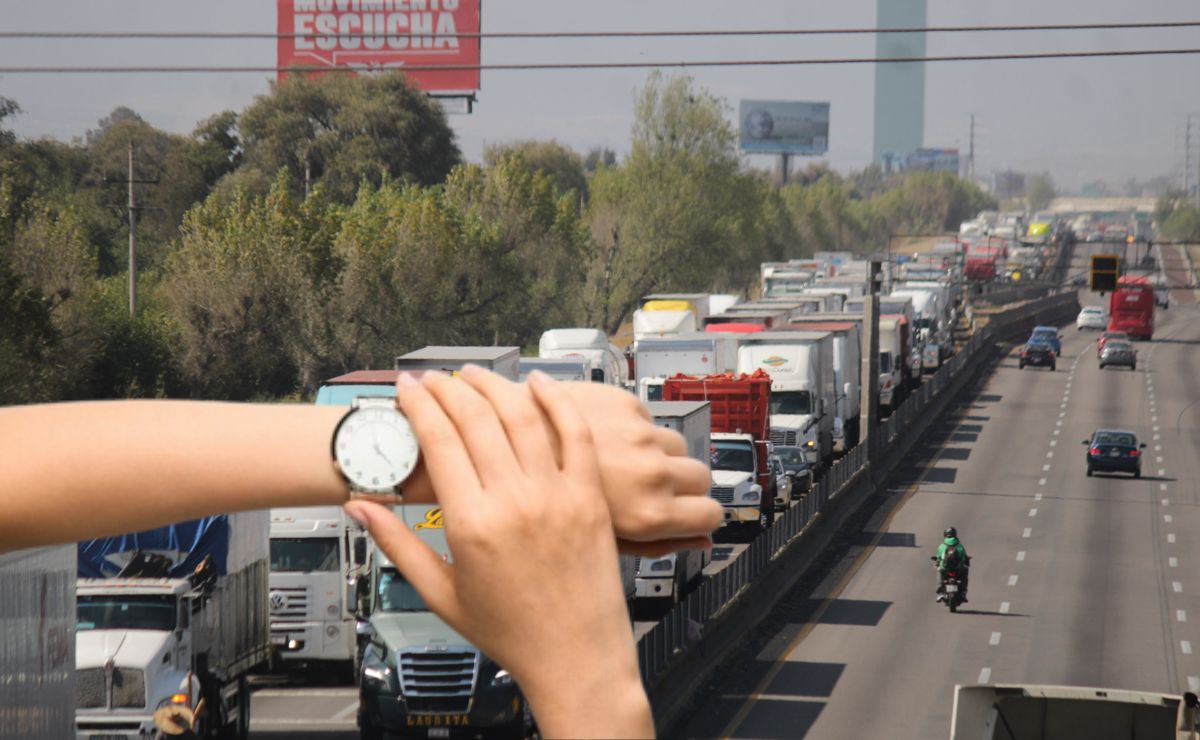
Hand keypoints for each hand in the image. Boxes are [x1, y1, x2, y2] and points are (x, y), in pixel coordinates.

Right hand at [346, 370, 652, 737]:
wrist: (575, 654)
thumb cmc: (510, 631)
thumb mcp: (440, 594)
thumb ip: (396, 544)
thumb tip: (358, 507)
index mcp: (471, 525)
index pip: (439, 441)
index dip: (419, 405)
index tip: (407, 389)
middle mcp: (514, 502)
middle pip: (477, 419)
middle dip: (448, 389)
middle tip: (433, 378)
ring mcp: (557, 495)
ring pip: (523, 416)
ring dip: (495, 386)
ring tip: (474, 374)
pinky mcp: (591, 497)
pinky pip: (576, 434)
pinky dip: (558, 402)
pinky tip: (538, 383)